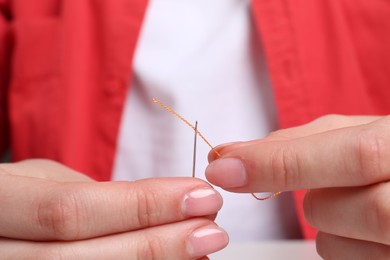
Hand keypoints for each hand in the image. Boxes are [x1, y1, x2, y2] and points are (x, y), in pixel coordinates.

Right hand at [0, 159, 226, 258]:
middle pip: (85, 258)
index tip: (198, 195)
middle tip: (211, 229)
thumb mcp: (45, 181)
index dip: (142, 205)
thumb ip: (94, 197)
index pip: (71, 210)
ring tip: (200, 250)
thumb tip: (162, 209)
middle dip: (158, 244)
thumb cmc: (20, 195)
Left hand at [205, 115, 389, 258]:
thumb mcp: (364, 132)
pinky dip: (339, 244)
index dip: (278, 161)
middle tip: (321, 183)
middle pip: (334, 207)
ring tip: (355, 203)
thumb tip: (237, 153)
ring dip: (325, 222)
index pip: (351, 155)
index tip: (223, 164)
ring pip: (330, 242)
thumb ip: (303, 141)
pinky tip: (364, 229)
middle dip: (309, 195)